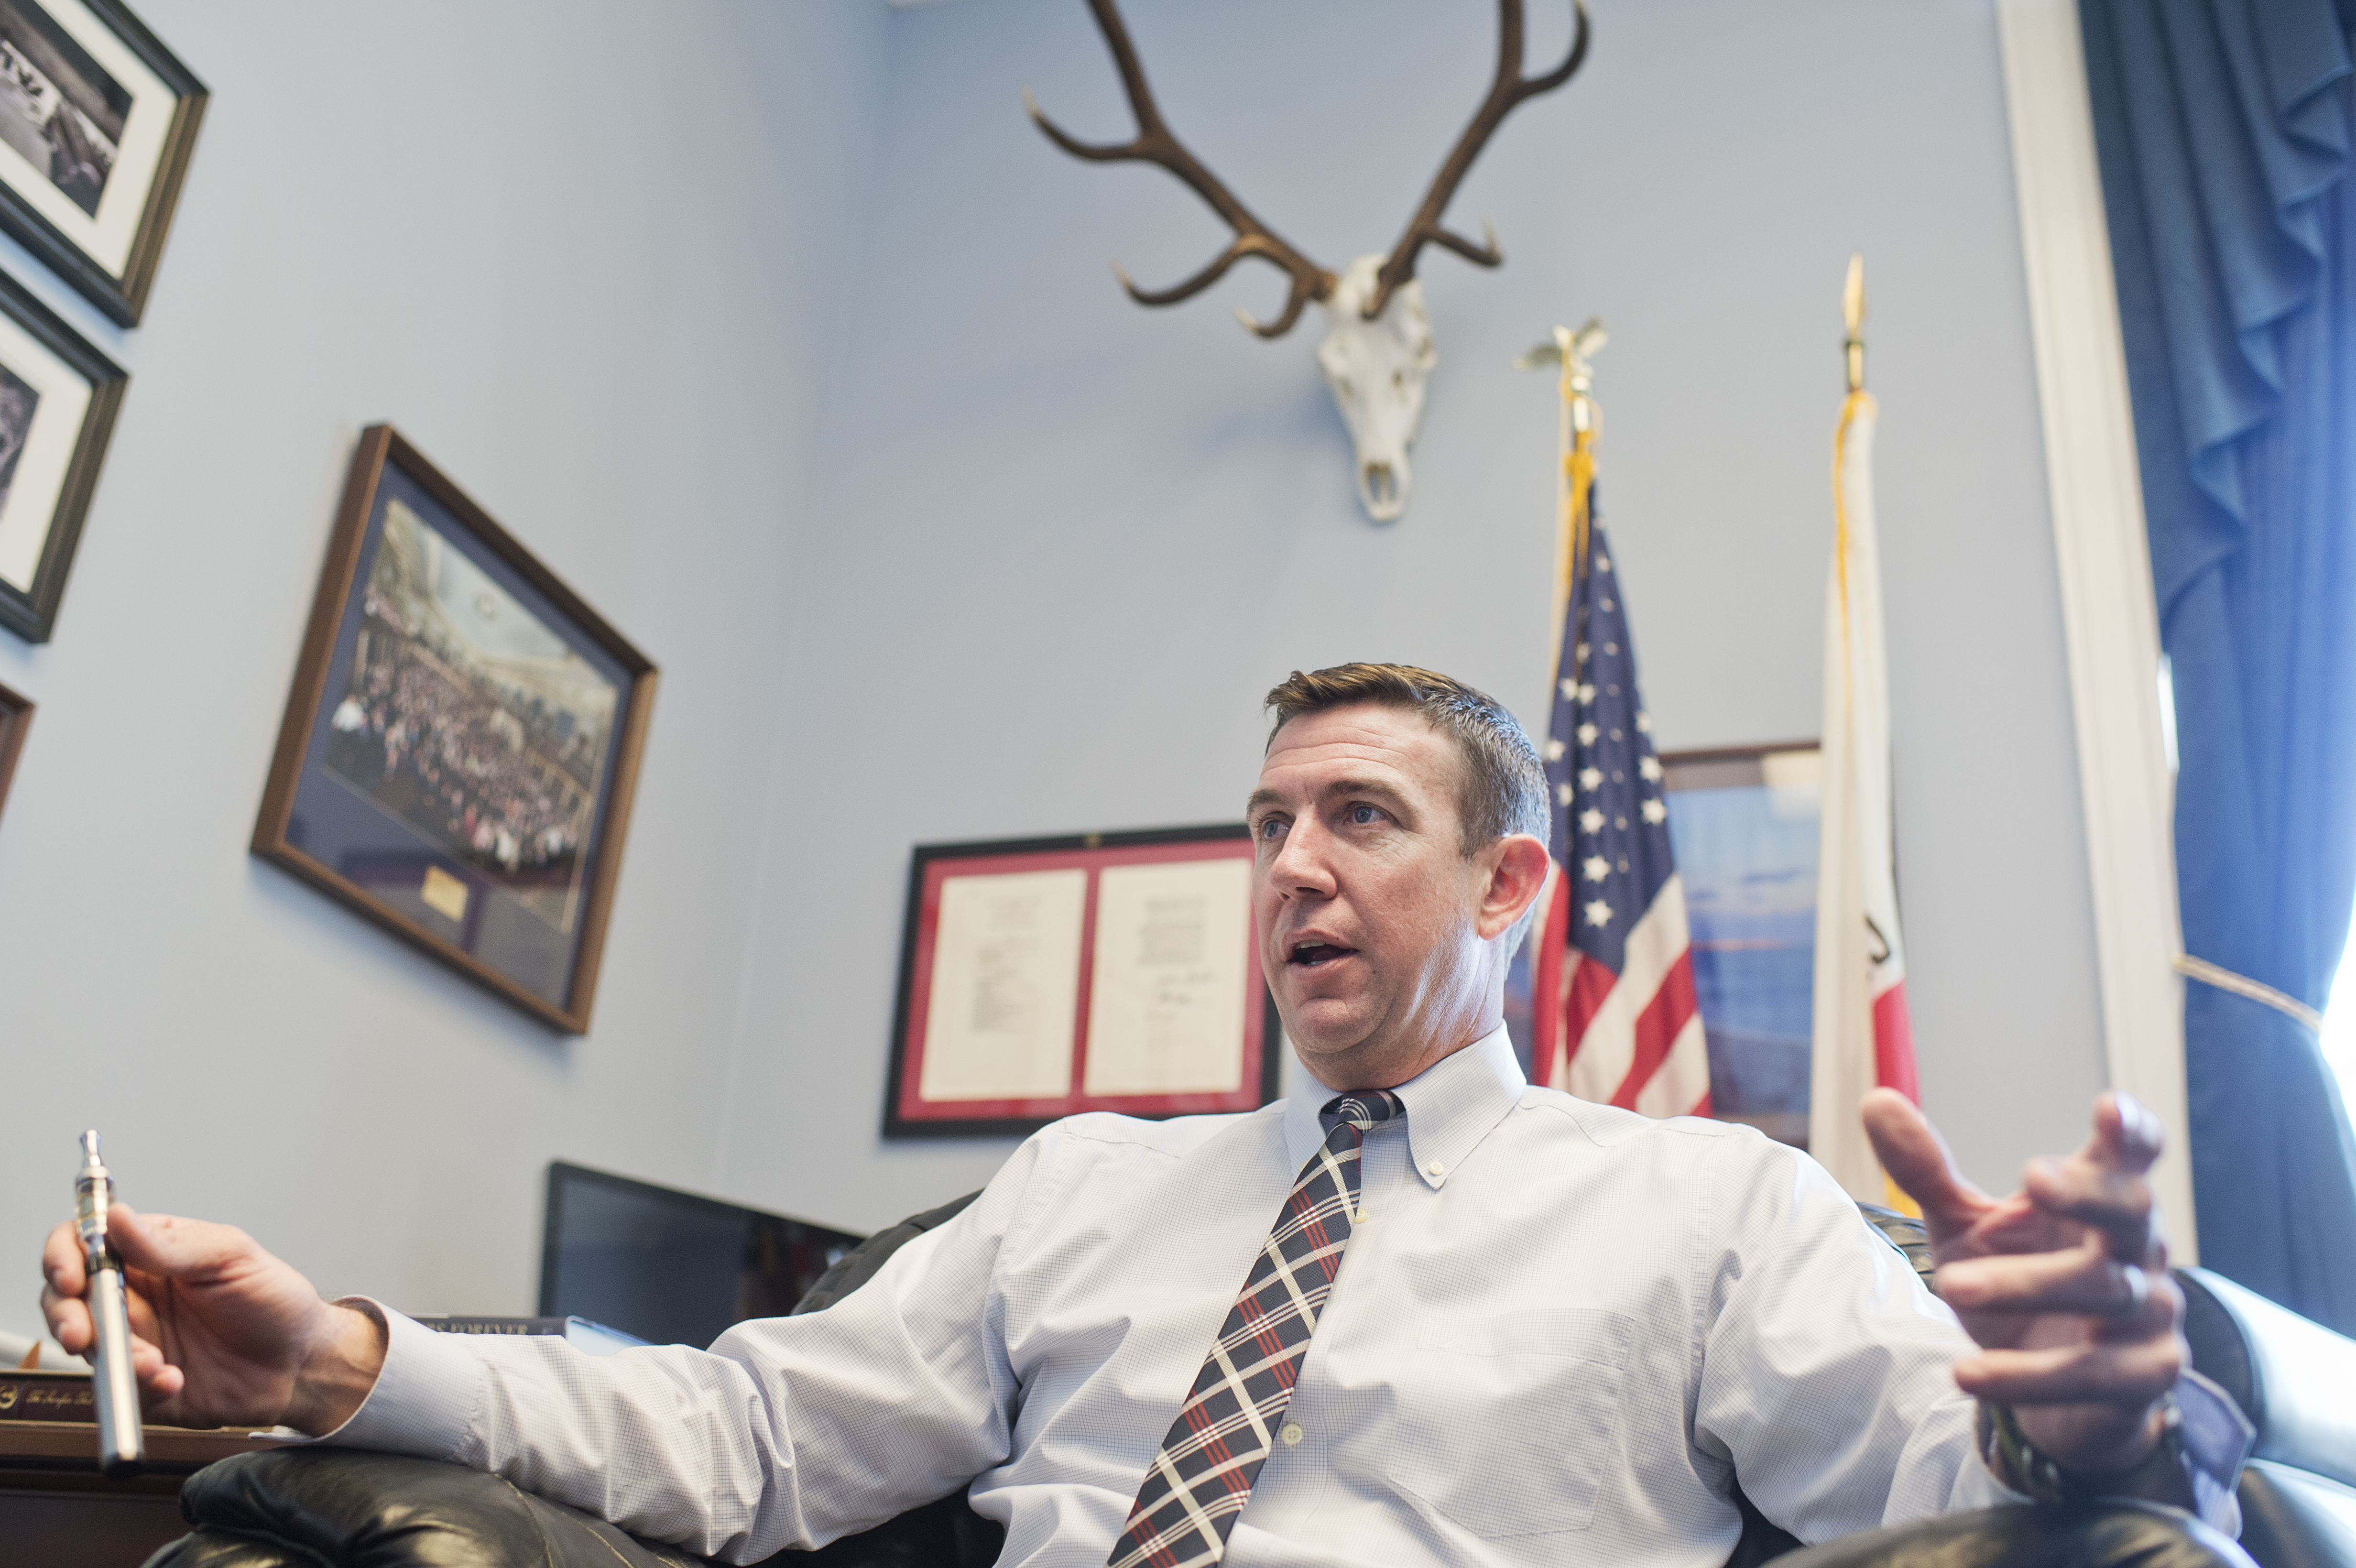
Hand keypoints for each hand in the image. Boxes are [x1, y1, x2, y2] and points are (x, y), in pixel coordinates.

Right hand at [40, 1205, 386, 1433]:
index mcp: (151, 1253)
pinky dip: (139, 1384)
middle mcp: (135, 1294)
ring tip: (155, 1362)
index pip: (84, 1242)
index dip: (65, 1256)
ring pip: (88, 1344)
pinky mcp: (142, 1379)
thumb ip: (169, 1245)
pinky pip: (118, 1385)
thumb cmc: (273, 1300)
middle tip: (83, 1334)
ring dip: (114, 1355)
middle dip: (67, 1315)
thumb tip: (118, 1218)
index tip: (71, 1276)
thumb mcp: (230, 1258)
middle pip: (67, 1297)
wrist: (300, 1362)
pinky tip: (173, 1379)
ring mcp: (136, 1338)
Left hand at [1864, 1089, 2183, 1476]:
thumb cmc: (2017, 1280)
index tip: (2108, 1106)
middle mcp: (2138, 1249)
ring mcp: (2148, 1312)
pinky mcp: (2141, 1376)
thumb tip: (1875, 1100)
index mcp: (2099, 1198)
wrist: (2058, 1389)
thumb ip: (1926, 1170)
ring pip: (2106, 1290)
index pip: (2131, 1156)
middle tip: (2034, 1178)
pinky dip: (2027, 1374)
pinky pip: (2091, 1373)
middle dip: (2089, 1193)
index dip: (2131, 1131)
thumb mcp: (1965, 1225)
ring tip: (1951, 1284)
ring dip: (2027, 1285)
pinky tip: (1968, 1373)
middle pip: (2133, 1210)